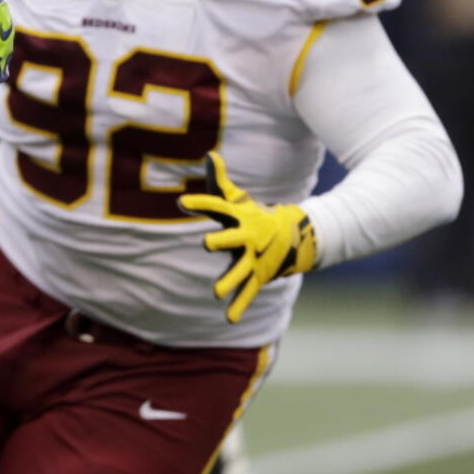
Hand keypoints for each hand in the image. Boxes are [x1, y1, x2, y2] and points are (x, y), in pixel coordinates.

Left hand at [179, 152, 317, 323]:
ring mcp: (253, 258)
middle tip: (206, 244)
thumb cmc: (253, 214)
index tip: (181, 202)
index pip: (217, 206)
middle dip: (220, 242)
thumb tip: (210, 155)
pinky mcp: (258, 276)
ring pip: (239, 271)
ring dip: (229, 281)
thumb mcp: (237, 198)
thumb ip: (220, 181)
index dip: (200, 203)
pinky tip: (230, 319)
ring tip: (216, 292)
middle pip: (231, 239)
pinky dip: (239, 306)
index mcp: (239, 217)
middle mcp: (246, 238)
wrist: (292, 236)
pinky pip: (247, 293)